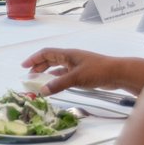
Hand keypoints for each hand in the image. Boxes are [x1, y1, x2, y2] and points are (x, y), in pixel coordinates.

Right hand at [20, 48, 143, 95]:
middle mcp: (71, 58)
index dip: (34, 59)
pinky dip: (58, 79)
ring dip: (48, 74)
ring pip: (58, 68)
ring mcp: (77, 65)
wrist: (119, 73)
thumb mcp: (76, 78)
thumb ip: (58, 84)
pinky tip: (56, 85)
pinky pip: (65, 74)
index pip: (46, 53)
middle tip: (30, 76)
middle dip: (39, 66)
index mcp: (67, 54)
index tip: (24, 66)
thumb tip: (42, 91)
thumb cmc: (98, 71)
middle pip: (50, 60)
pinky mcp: (83, 73)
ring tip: (40, 81)